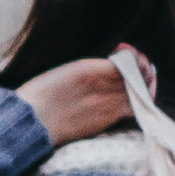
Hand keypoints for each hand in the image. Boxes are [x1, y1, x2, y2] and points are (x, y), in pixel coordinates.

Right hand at [19, 49, 154, 147]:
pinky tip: (126, 97)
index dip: (133, 56)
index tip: (123, 52)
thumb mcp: (65, 70)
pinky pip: (129, 110)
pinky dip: (134, 102)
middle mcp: (101, 89)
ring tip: (138, 82)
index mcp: (88, 71)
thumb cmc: (40, 94)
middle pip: (139, 78)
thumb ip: (92, 67)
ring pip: (140, 96)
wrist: (30, 123)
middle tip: (138, 66)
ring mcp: (105, 108)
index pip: (128, 62)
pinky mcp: (103, 122)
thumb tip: (114, 65)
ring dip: (144, 87)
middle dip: (143, 70)